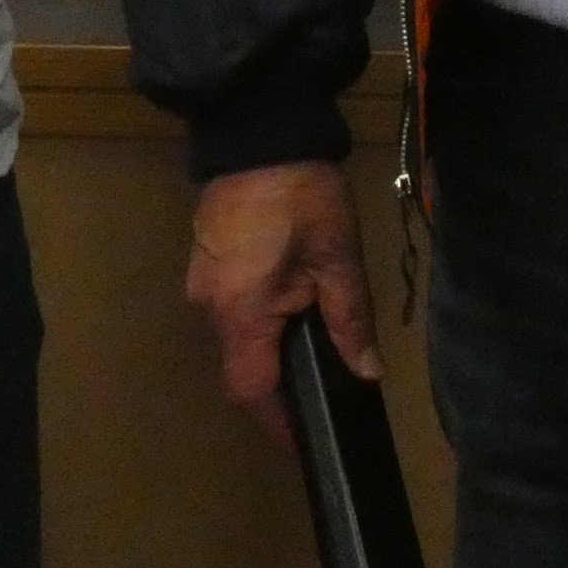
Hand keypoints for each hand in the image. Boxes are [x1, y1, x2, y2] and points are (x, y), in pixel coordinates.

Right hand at [187, 161, 378, 448]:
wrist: (261, 129)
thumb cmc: (303, 196)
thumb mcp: (337, 257)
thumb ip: (350, 320)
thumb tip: (366, 372)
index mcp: (241, 312)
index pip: (250, 392)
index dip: (277, 422)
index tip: (305, 438)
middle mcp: (209, 306)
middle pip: (239, 368)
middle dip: (276, 385)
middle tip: (320, 390)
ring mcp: (201, 281)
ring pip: (233, 337)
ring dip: (265, 348)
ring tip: (308, 347)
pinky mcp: (205, 260)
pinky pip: (229, 308)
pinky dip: (256, 320)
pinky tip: (287, 306)